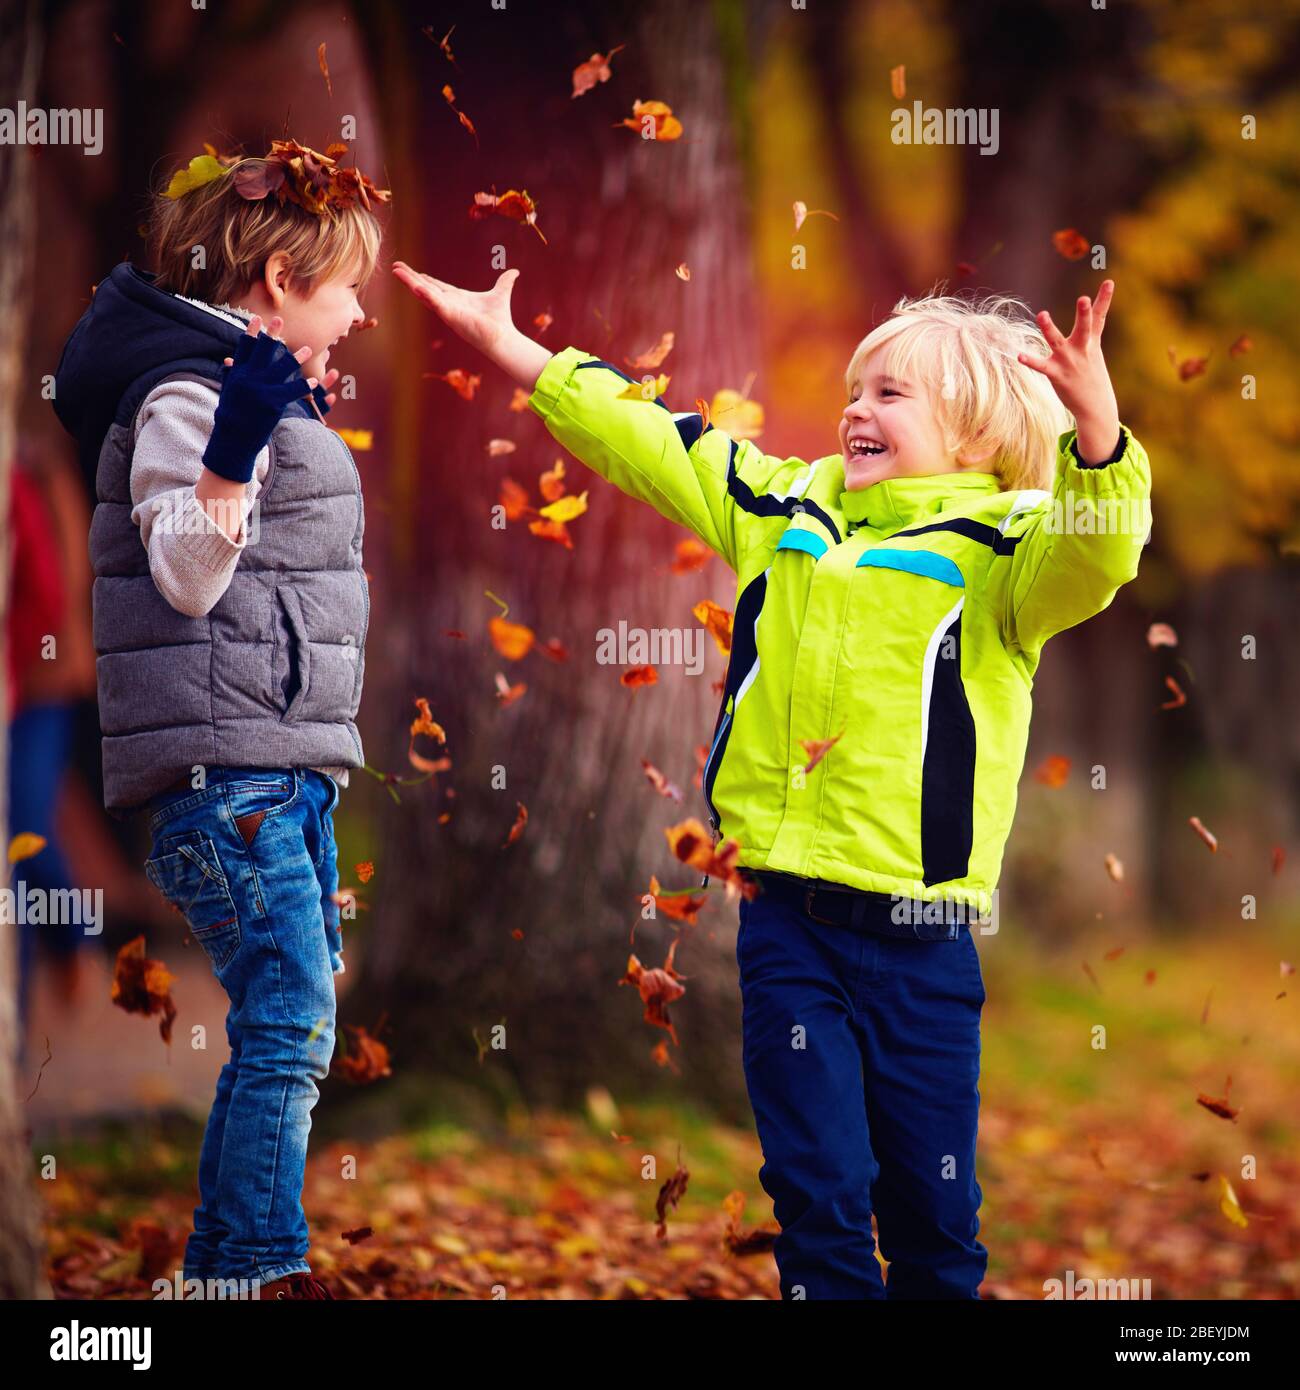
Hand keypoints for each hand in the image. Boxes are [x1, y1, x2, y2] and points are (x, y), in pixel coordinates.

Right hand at [205, 314, 315, 482]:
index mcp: (237, 374)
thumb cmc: (231, 418)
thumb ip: (231, 375)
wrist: (232, 440)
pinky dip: (305, 385)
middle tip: (280, 319)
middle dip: (271, 334)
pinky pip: (293, 390)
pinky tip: (315, 380)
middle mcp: (248, 378)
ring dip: (297, 357)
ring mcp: (260, 389)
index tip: (257, 319)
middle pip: (262, 350)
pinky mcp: (272, 403)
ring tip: (309, 349)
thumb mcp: (228, 393)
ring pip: (282, 367)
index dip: (252, 333)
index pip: (244, 348)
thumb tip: (228, 361)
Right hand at [391, 261, 519, 355]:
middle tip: (395, 266)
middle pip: (425, 288)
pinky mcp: (452, 317)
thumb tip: (514, 271)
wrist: (503, 336)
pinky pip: (436, 304)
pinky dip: (426, 295)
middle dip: (410, 277)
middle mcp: (449, 304)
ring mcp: (448, 311)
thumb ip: (505, 282)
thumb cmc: (500, 319)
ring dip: (410, 283)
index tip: (412, 271)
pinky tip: (415, 287)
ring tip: (397, 272)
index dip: (424, 278)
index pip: (437, 286)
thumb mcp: (501, 294)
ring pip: (425, 294)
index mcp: (457, 298)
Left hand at [1018, 280, 1120, 464]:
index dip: (1104, 299)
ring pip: (1057, 341)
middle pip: (1083, 327)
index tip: (1109, 281)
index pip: (1099, 317)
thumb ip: (1090, 332)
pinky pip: (1041, 366)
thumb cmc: (1092, 376)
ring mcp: (1069, 361)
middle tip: (1083, 299)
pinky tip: (1019, 356)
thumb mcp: (1094, 352)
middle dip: (1084, 314)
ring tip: (1042, 314)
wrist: (1095, 406)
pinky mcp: (1057, 374)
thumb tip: (1093, 312)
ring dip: (1049, 328)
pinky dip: (1031, 360)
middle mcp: (1082, 349)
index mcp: (1092, 342)